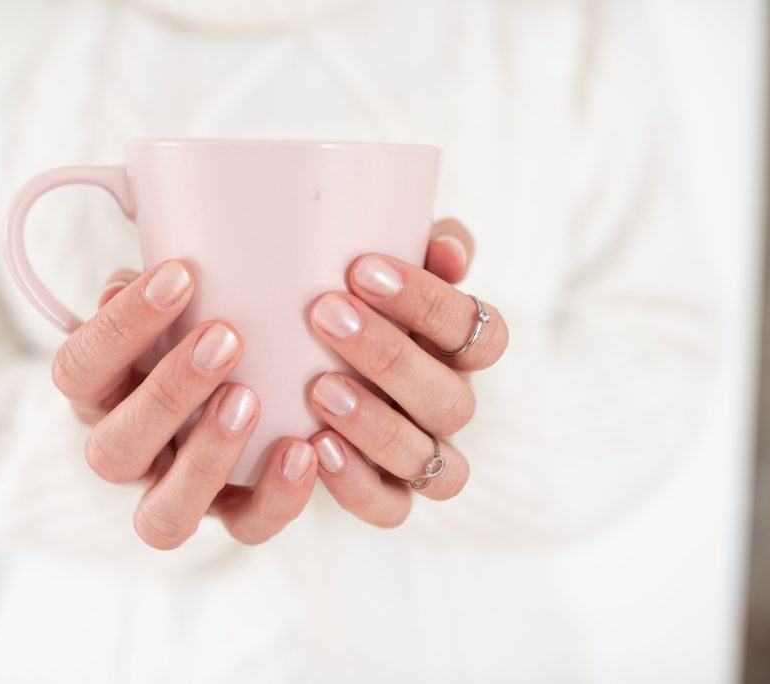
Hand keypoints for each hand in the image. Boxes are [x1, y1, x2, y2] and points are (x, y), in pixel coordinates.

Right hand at [52, 260, 316, 549]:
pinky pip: (245, 529)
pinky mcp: (231, 517)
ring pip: (164, 515)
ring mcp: (173, 494)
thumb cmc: (195, 325)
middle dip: (168, 393)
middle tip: (225, 337)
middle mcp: (125, 452)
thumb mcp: (171, 299)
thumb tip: (149, 262)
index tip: (180, 274)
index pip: (79, 369)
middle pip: (113, 451)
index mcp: (98, 395)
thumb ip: (157, 285)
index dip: (120, 326)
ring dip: (207, 457)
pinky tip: (306, 449)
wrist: (237, 383)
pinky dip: (276, 497)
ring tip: (253, 398)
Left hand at [305, 219, 508, 525]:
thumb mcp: (370, 263)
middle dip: (391, 358)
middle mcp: (448, 406)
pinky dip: (358, 485)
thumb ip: (411, 238)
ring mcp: (422, 458)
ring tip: (319, 388)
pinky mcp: (384, 497)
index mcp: (458, 350)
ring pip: (429, 461)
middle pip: (454, 401)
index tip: (362, 270)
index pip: (483, 333)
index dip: (433, 305)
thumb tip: (449, 250)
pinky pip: (390, 510)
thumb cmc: (339, 298)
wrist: (285, 359)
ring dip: (376, 425)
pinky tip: (315, 447)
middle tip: (325, 314)